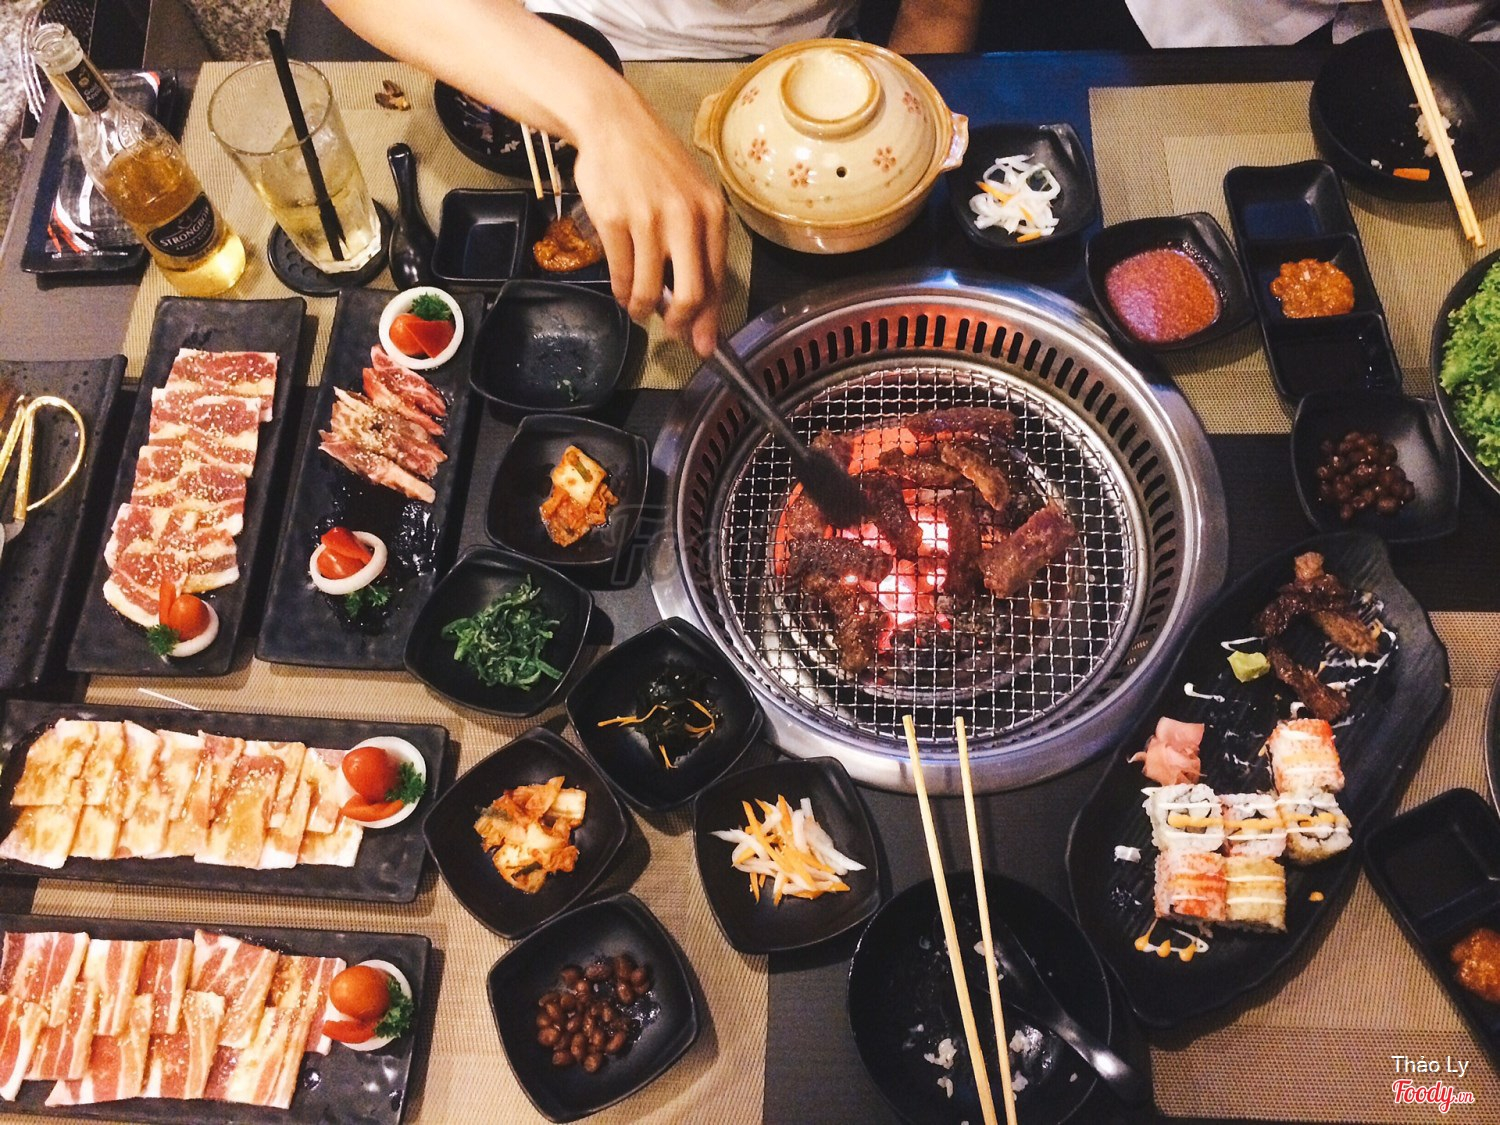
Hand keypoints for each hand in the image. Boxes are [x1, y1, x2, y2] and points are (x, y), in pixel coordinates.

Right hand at [571, 96, 728, 356]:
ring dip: (641, 308)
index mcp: (712, 214)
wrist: (614, 123)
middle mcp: (685, 218)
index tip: (704, 345)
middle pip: (691, 294)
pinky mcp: (615, 220)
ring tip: (637, 308)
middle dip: (681, 324)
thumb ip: (697, 245)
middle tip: (671, 333)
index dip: (710, 320)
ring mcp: (648, 219)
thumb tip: (698, 305)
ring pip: (649, 289)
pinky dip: (620, 291)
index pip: (717, 280)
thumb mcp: (690, 196)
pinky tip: (621, 291)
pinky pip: (620, 273)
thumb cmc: (654, 164)